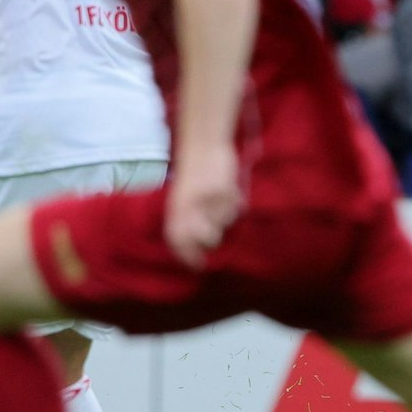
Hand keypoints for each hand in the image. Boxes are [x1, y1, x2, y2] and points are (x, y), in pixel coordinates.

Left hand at [165, 142, 241, 269]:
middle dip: (213, 237)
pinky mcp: (224, 190)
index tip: (198, 265)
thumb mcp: (183, 197)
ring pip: (225, 222)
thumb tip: (198, 244)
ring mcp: (207, 199)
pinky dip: (235, 201)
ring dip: (226, 214)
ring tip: (219, 198)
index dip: (188, 256)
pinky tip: (228, 190)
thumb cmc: (194, 174)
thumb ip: (185, 219)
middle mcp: (190, 206)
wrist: (203, 145)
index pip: (178, 240)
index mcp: (175, 208)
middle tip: (213, 226)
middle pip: (208, 238)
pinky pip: (236, 207)